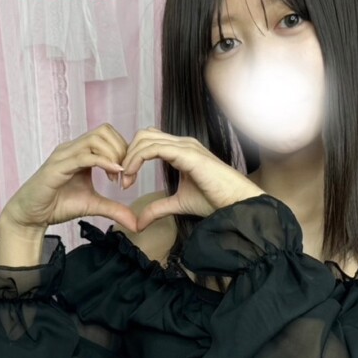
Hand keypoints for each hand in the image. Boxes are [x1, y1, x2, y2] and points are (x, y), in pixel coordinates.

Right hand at [0, 123, 139, 231]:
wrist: (31, 216)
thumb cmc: (58, 205)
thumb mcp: (93, 206)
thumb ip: (115, 210)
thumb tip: (136, 223)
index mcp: (80, 152)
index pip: (108, 135)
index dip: (123, 150)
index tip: (128, 173)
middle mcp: (72, 149)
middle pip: (104, 131)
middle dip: (121, 149)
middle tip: (125, 174)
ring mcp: (63, 156)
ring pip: (95, 139)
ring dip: (113, 155)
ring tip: (117, 176)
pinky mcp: (56, 167)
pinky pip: (83, 157)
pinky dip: (102, 162)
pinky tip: (113, 174)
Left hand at [120, 127, 265, 229]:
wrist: (236, 203)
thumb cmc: (215, 200)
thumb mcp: (178, 204)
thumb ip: (158, 209)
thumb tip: (139, 222)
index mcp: (181, 150)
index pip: (149, 142)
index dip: (132, 157)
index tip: (124, 180)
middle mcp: (183, 143)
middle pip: (144, 135)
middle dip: (127, 153)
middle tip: (121, 178)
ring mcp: (185, 146)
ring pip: (146, 139)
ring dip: (129, 157)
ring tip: (124, 179)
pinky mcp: (187, 154)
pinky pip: (154, 148)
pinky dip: (137, 159)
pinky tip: (131, 175)